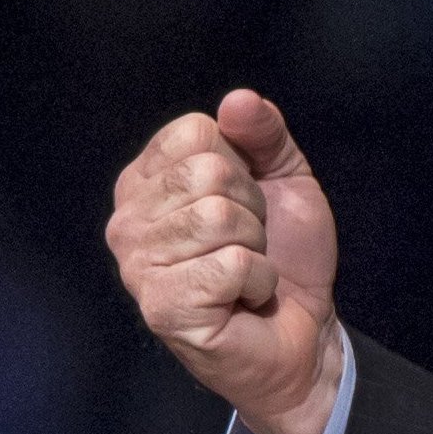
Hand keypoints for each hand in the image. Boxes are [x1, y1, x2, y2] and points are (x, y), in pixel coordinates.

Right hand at [106, 87, 343, 433]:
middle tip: (249, 246)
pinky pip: (231, 264)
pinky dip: (257, 281)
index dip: (243, 167)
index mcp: (147, 181)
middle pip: (208, 171)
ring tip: (244, 273)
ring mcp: (137, 266)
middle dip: (253, 211)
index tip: (247, 206)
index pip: (196, 131)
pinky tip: (243, 301)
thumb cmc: (285, 259)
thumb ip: (264, 134)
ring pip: (219, 216)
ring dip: (255, 248)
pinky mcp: (161, 307)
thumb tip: (238, 99)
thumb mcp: (284, 180)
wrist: (305, 334)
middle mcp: (128, 220)